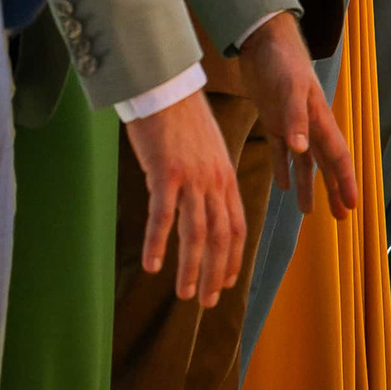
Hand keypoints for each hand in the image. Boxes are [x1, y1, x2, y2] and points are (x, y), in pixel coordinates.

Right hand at [124, 89, 246, 307]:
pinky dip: (159, 243)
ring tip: (184, 294)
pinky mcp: (166, 173)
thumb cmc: (182, 120)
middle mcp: (215, 182)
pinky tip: (153, 265)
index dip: (232, 258)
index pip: (237, 227)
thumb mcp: (207, 151)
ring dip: (190, 267)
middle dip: (214, 273)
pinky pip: (163, 215)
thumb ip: (209, 179)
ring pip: (196, 232)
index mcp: (226, 178)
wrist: (167, 88)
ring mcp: (192, 179)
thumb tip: (204, 204)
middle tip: (206, 301)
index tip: (225, 283)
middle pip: (220, 237)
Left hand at [231, 13, 354, 221]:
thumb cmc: (281, 60)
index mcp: (319, 120)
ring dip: (308, 185)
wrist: (262, 39)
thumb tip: (302, 151)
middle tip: (342, 217)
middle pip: (326, 164)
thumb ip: (295, 119)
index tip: (353, 205)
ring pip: (305, 162)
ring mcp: (292, 123)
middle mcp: (309, 125)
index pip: (338, 156)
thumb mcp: (288, 89)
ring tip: (308, 211)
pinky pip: (279, 151)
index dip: (346, 181)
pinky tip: (282, 185)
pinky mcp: (273, 118)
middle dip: (335, 190)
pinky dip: (283, 168)